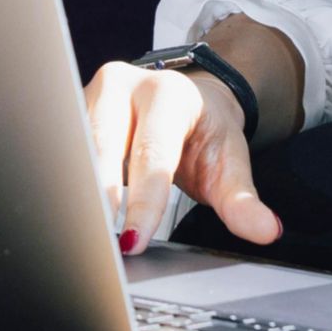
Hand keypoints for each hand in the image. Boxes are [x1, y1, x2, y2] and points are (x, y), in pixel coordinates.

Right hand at [82, 59, 279, 252]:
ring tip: (83, 236)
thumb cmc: (206, 132)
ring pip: (75, 149)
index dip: (142, 202)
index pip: (152, 154)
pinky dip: (69, 185)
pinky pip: (64, 150)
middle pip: (102, 147)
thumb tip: (267, 229)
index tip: (134, 241)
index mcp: (168, 93)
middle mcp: (124, 85)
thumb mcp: (230, 160)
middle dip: (99, 199)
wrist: (189, 99)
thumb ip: (243, 199)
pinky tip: (72, 216)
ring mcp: (92, 95)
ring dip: (78, 194)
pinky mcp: (72, 110)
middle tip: (101, 245)